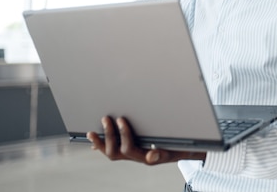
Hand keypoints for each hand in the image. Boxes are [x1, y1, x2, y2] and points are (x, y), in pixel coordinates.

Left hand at [86, 116, 205, 164]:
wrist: (184, 151)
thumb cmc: (179, 148)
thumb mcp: (174, 149)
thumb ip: (162, 153)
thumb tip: (151, 156)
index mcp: (147, 156)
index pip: (129, 149)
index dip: (123, 135)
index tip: (120, 120)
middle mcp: (137, 157)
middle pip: (115, 153)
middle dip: (108, 136)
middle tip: (105, 120)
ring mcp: (132, 155)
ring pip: (112, 153)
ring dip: (101, 142)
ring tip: (93, 131)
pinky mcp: (130, 151)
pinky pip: (114, 150)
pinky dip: (104, 145)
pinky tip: (96, 140)